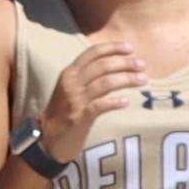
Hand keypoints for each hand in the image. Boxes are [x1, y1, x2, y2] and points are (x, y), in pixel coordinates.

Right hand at [38, 41, 147, 166]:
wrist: (46, 140)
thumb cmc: (62, 113)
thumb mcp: (69, 89)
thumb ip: (86, 77)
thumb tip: (114, 66)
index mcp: (69, 73)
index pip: (92, 53)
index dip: (113, 48)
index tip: (130, 48)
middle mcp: (71, 83)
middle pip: (103, 65)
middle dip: (126, 63)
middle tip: (142, 65)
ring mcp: (75, 100)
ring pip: (106, 82)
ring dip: (127, 79)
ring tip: (142, 80)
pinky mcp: (79, 117)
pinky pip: (101, 105)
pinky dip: (115, 102)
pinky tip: (126, 102)